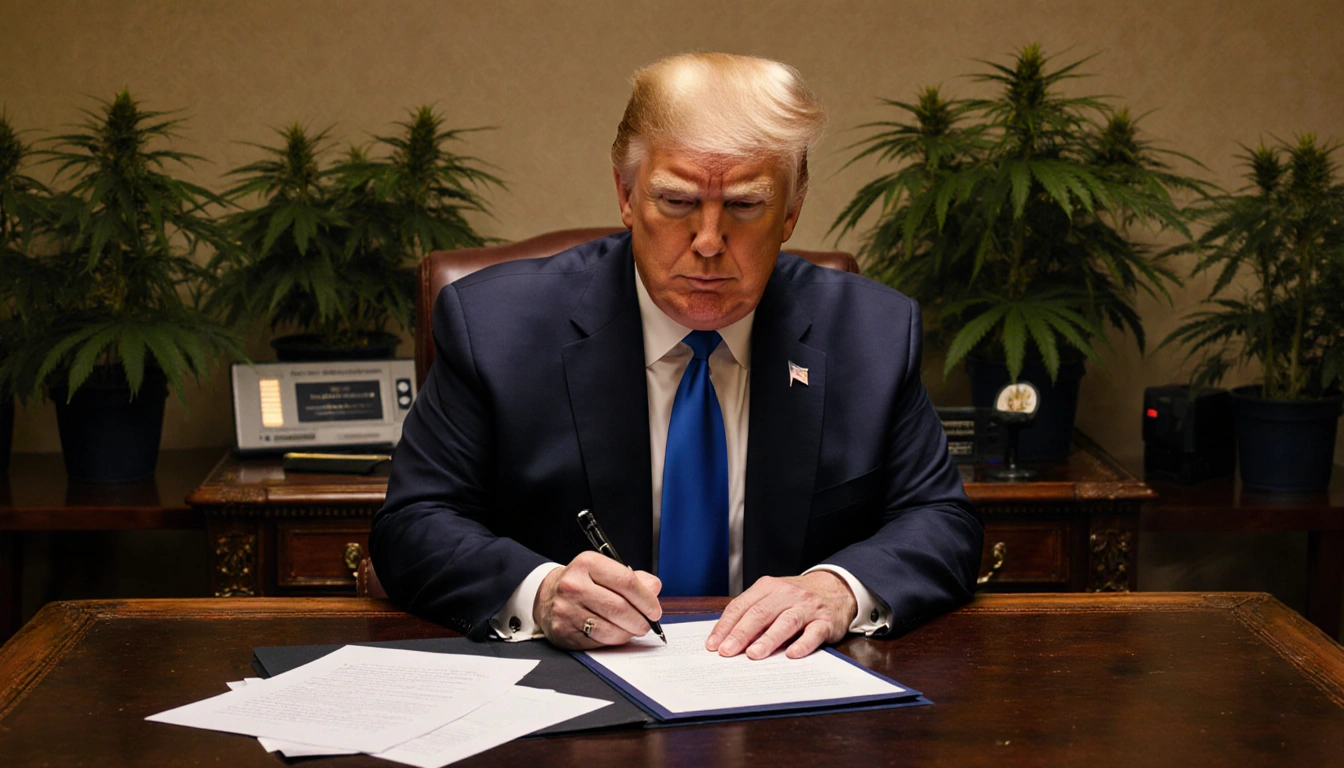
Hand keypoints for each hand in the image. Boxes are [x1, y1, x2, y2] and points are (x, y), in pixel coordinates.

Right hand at [533, 551, 662, 649]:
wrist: (547, 596)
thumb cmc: (584, 583)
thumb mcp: (605, 571)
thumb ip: (633, 579)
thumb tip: (654, 588)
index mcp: (587, 563)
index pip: (626, 581)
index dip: (646, 599)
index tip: (655, 610)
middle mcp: (574, 585)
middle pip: (619, 608)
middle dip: (640, 620)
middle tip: (646, 624)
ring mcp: (566, 610)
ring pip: (610, 629)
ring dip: (628, 633)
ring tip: (632, 629)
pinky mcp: (563, 631)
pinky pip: (598, 642)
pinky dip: (613, 640)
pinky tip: (615, 634)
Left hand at [706, 571, 856, 659]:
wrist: (836, 588)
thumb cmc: (797, 598)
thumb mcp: (773, 597)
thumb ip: (753, 613)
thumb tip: (727, 639)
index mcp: (768, 587)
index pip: (741, 606)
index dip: (726, 626)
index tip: (714, 644)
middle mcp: (787, 594)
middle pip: (760, 613)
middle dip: (741, 633)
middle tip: (727, 651)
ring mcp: (807, 607)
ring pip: (785, 622)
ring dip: (768, 639)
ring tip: (753, 654)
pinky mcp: (825, 622)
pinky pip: (813, 633)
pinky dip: (802, 644)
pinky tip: (792, 654)